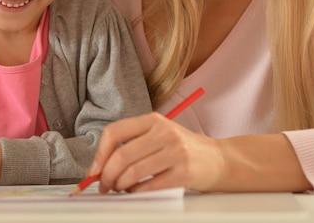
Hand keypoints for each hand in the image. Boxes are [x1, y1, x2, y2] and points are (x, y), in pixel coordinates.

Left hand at [88, 112, 223, 193]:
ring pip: (133, 172)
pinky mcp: (184, 173)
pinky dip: (137, 192)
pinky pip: (150, 186)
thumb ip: (133, 144)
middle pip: (122, 155)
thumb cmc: (182, 149)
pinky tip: (136, 192)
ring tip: (120, 189)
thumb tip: (100, 167)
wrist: (220, 160)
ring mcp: (176, 152)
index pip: (114, 132)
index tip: (94, 171)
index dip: (99, 154)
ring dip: (120, 185)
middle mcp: (164, 132)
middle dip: (107, 175)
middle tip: (104, 186)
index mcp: (153, 120)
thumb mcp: (159, 135)